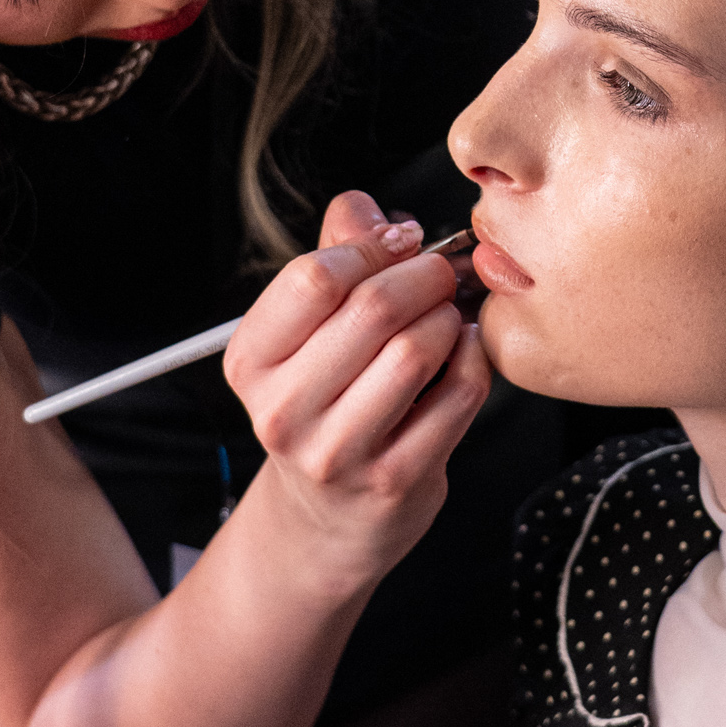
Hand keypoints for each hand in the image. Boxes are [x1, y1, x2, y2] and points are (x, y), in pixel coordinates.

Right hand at [223, 190, 490, 595]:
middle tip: (442, 273)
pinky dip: (474, 362)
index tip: (401, 243)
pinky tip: (465, 354)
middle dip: (423, 276)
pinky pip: (457, 395)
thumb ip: (332, 261)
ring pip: (416, 350)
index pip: (313, 277)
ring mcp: (338, 451)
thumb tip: (362, 206)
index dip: (372, 246)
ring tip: (448, 318)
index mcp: (251, 363)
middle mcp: (283, 410)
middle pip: (372, 307)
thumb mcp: (306, 337)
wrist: (326, 520)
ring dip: (448, 318)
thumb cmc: (323, 409)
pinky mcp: (394, 479)